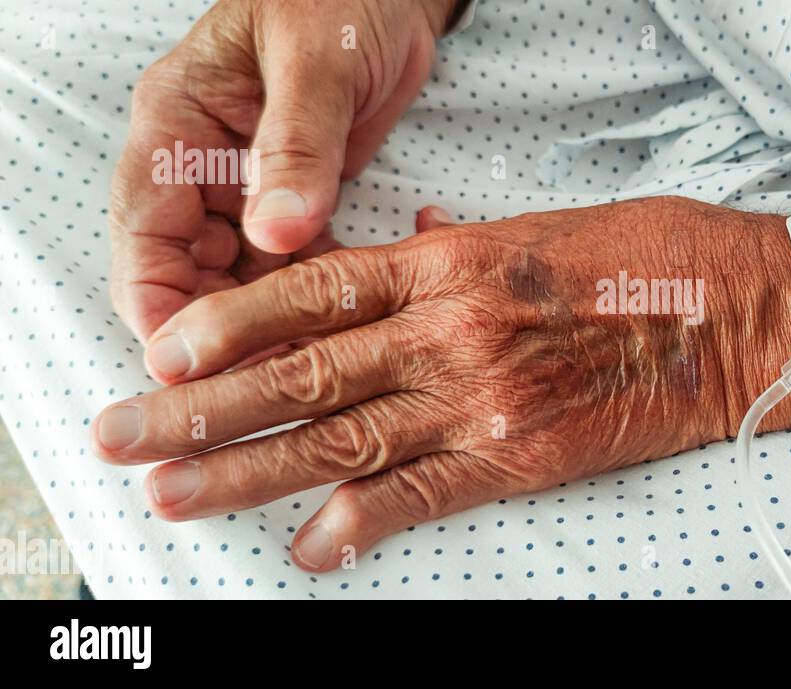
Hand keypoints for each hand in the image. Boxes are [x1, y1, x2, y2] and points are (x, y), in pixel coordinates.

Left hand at [92, 197, 790, 571]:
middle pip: (301, 371)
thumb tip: (407, 233)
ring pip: (340, 438)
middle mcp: (452, 326)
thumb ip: (459, 238)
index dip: (229, 323)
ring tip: (171, 493)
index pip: (313, 290)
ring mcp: (485, 395)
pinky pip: (424, 497)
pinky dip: (359, 524)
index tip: (161, 351)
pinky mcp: (525, 456)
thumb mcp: (544, 224)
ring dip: (246, 471)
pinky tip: (307, 550)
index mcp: (452, 257)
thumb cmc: (652, 256)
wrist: (745, 313)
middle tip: (122, 435)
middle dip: (199, 407)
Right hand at [108, 0, 462, 346]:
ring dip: (270, 325)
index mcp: (176, 127)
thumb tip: (276, 235)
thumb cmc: (340, 0)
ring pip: (239, 280)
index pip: (144, 237)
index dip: (161, 309)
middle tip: (270, 381)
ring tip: (310, 369)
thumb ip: (296, 146)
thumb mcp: (316, 64)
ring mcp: (247, 187)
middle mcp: (201, 166)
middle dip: (221, 334)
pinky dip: (310, 300)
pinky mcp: (296, 199)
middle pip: (186, 275)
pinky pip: (290, 266)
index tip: (190, 368)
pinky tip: (339, 330)